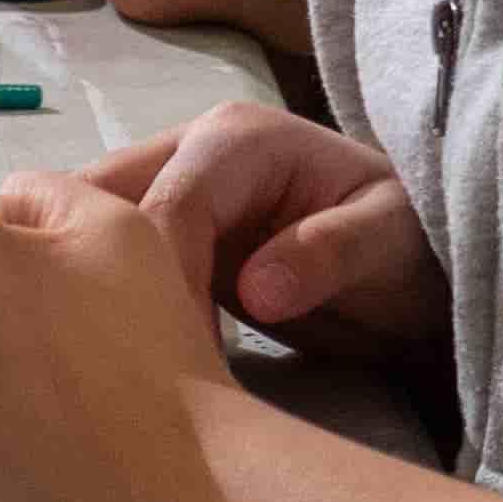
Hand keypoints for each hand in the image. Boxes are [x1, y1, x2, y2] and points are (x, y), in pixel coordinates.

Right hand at [80, 104, 439, 356]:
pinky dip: (103, 301)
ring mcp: (175, 196)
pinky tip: (114, 355)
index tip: (177, 347)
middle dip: (93, 270)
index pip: (169, 201)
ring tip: (109, 362)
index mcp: (239, 139)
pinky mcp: (167, 242)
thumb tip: (258, 290)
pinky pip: (110, 264)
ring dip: (89, 288)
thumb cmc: (409, 247)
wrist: (413, 273)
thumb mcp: (390, 243)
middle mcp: (191, 153)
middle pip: (102, 198)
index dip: (163, 273)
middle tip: (115, 356)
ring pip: (92, 228)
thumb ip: (329, 252)